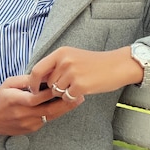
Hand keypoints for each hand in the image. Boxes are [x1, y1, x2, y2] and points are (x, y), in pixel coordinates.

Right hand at [0, 75, 83, 136]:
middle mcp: (21, 114)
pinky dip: (56, 113)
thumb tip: (42, 75)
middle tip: (79, 94)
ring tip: (77, 99)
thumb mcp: (8, 84)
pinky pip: (46, 121)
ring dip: (65, 108)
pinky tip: (64, 106)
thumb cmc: (0, 98)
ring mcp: (27, 124)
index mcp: (14, 100)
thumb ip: (25, 80)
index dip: (50, 92)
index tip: (63, 84)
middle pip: (48, 110)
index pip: (36, 97)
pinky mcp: (30, 130)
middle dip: (65, 102)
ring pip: (50, 117)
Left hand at [27, 46, 141, 100]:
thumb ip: (56, 65)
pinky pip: (66, 97)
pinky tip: (82, 90)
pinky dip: (72, 97)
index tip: (33, 89)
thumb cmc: (94, 63)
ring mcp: (72, 73)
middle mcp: (64, 61)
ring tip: (78, 84)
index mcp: (60, 53)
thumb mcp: (72, 57)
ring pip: (56, 91)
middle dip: (54, 88)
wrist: (117, 65)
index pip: (37, 69)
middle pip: (48, 83)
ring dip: (64, 92)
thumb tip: (37, 79)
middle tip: (69, 84)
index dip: (32, 82)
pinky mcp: (80, 85)